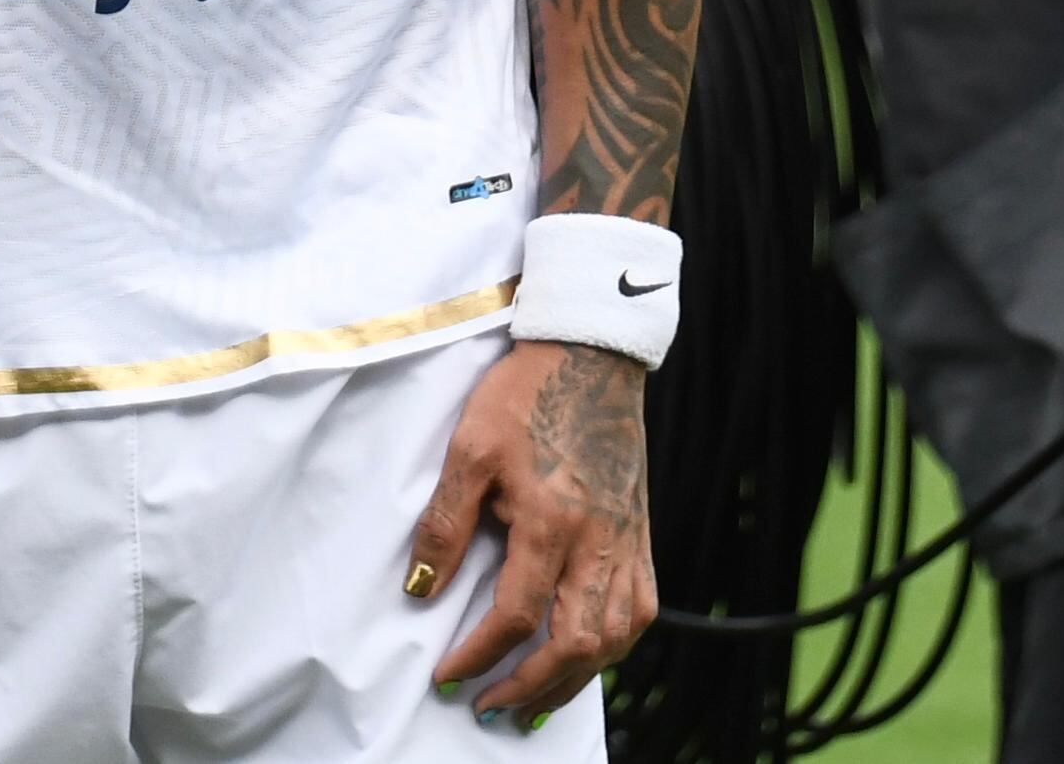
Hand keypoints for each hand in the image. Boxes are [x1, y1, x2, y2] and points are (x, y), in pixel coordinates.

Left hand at [409, 338, 656, 724]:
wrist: (590, 355)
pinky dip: (614, 647)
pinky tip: (589, 656)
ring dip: (574, 679)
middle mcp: (598, 543)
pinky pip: (639, 611)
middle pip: (575, 644)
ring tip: (535, 700)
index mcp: (551, 523)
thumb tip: (421, 589)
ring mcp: (628, 542)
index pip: (516, 617)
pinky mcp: (642, 534)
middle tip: (489, 708)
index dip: (479, 656)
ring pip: (614, 638)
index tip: (449, 677)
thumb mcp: (469, 450)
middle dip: (529, 687)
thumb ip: (446, 524)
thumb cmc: (525, 395)